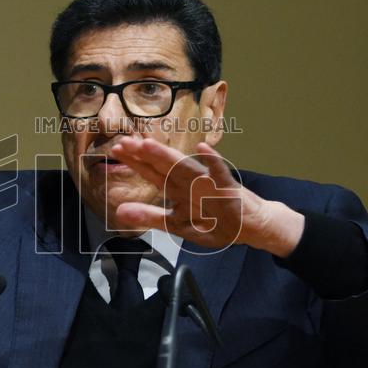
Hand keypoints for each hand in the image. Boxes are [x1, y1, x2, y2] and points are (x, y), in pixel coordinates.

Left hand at [109, 137, 304, 255]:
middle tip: (125, 142)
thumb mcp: (177, 224)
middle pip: (164, 165)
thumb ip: (150, 217)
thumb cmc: (214, 220)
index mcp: (178, 188)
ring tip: (150, 145)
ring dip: (169, 156)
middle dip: (145, 154)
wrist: (251, 225)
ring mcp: (209, 183)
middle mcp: (190, 181)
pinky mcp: (228, 188)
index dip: (135, 162)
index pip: (152, 172)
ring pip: (186, 167)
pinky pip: (220, 174)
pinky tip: (204, 149)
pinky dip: (213, 162)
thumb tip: (119, 212)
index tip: (116, 150)